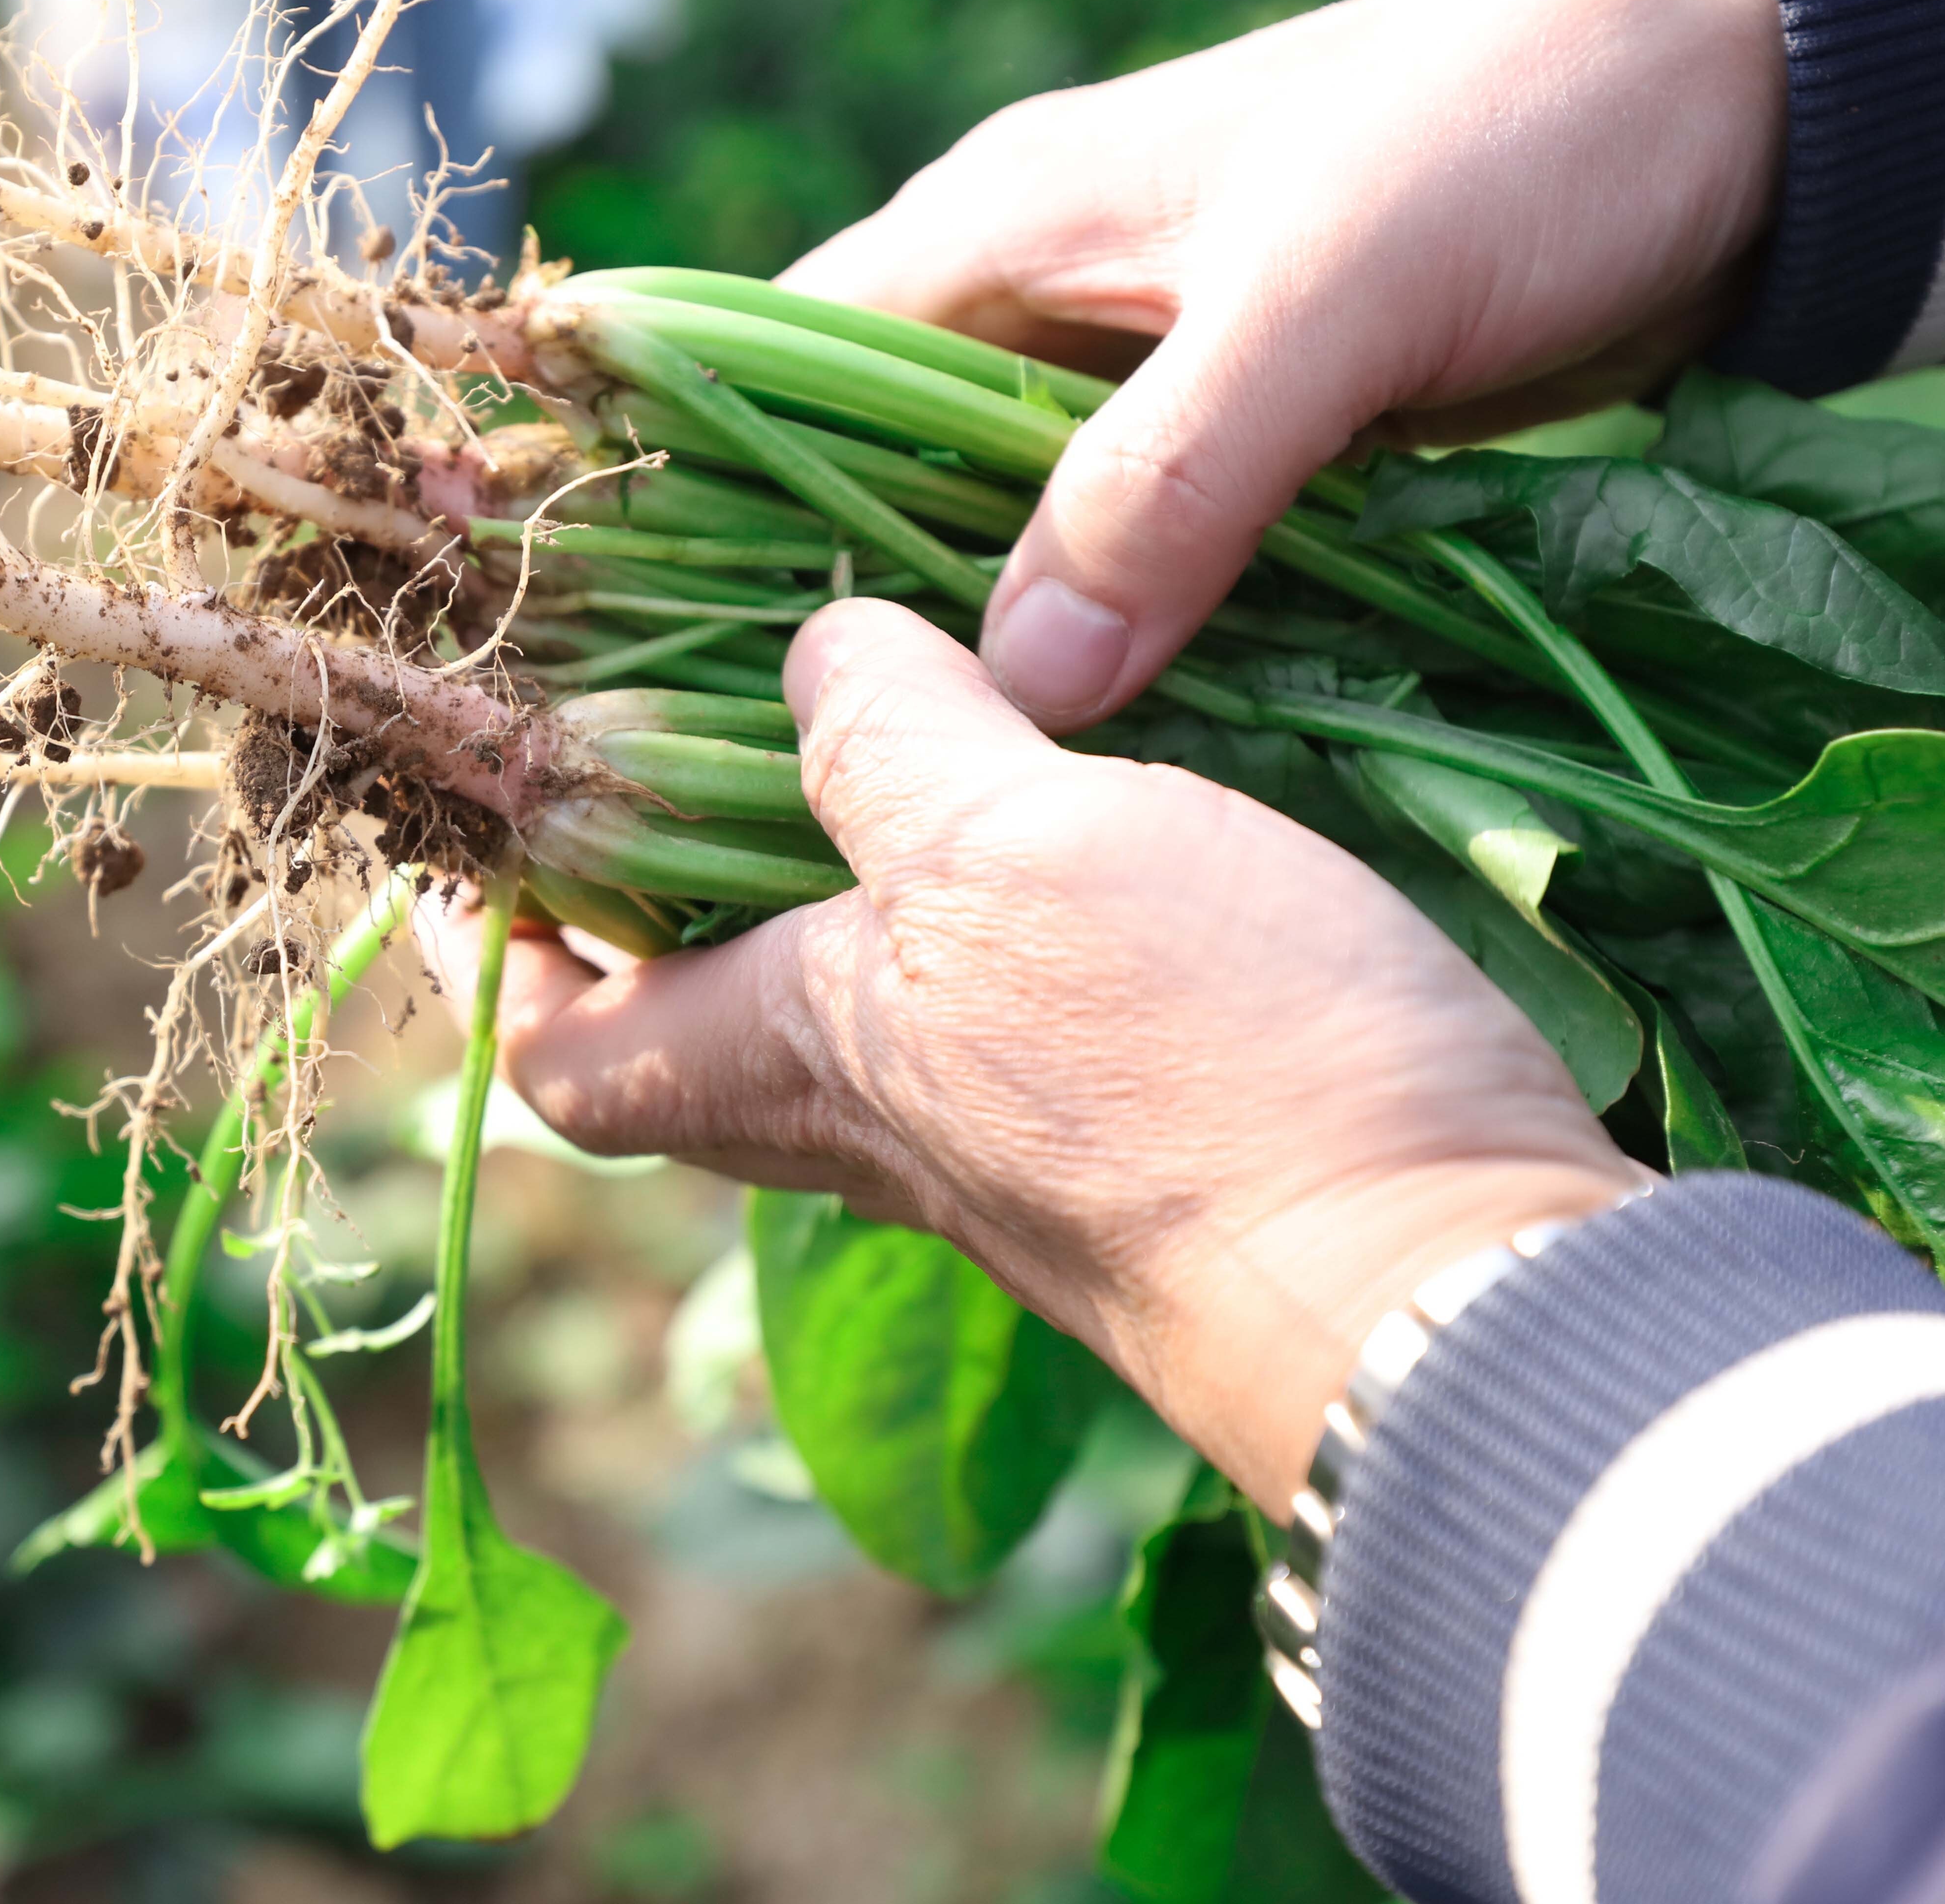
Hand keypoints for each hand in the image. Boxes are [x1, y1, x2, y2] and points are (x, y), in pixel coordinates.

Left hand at [441, 604, 1638, 1511]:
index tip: (507, 845)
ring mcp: (1028, 1145)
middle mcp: (889, 1127)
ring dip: (864, 879)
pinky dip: (1014, 904)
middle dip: (689, 896)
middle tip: (707, 728)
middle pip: (718, 1036)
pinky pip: (1029, 1016)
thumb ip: (886, 743)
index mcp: (797, 1062)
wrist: (1437, 1283)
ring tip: (900, 710)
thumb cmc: (1191, 1064)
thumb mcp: (1004, 847)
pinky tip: (1079, 793)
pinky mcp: (1163, 1134)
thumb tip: (813, 661)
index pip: (574, 1060)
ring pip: (882, 1016)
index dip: (515, 964)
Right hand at [783, 0, 1783, 731]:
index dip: (710, 517)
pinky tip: (1101, 776)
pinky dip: (1114, 660)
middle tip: (803, 811)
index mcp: (999, 226)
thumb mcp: (1329, 290)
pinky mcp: (1243, 457)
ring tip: (936, 827)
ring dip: (990, 666)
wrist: (1736, 112)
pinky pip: (1130, 577)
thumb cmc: (1512, 137)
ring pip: (1003, 548)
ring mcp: (1140, 390)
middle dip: (846, 631)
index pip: (773, 377)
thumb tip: (1022, 678)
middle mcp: (1035, 310)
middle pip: (869, 488)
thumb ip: (1170, 473)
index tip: (679, 688)